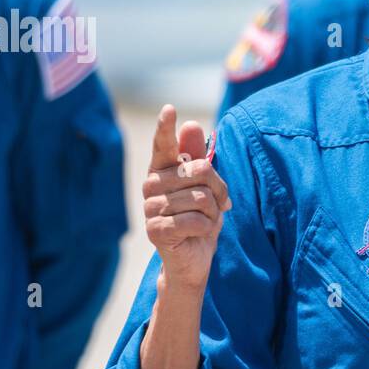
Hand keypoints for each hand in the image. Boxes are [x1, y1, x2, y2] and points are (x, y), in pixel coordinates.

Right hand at [142, 104, 231, 291]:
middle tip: (216, 206)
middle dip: (218, 191)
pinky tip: (198, 234)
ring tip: (205, 221)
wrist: (194, 258)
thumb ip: (200, 159)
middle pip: (201, 171)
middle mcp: (151, 184)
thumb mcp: (206, 188)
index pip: (163, 143)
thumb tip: (192, 125)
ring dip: (213, 213)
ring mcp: (150, 208)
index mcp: (162, 170)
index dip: (166, 127)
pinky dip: (206, 228)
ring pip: (200, 197)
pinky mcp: (155, 230)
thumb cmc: (200, 218)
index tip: (170, 109)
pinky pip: (195, 220)